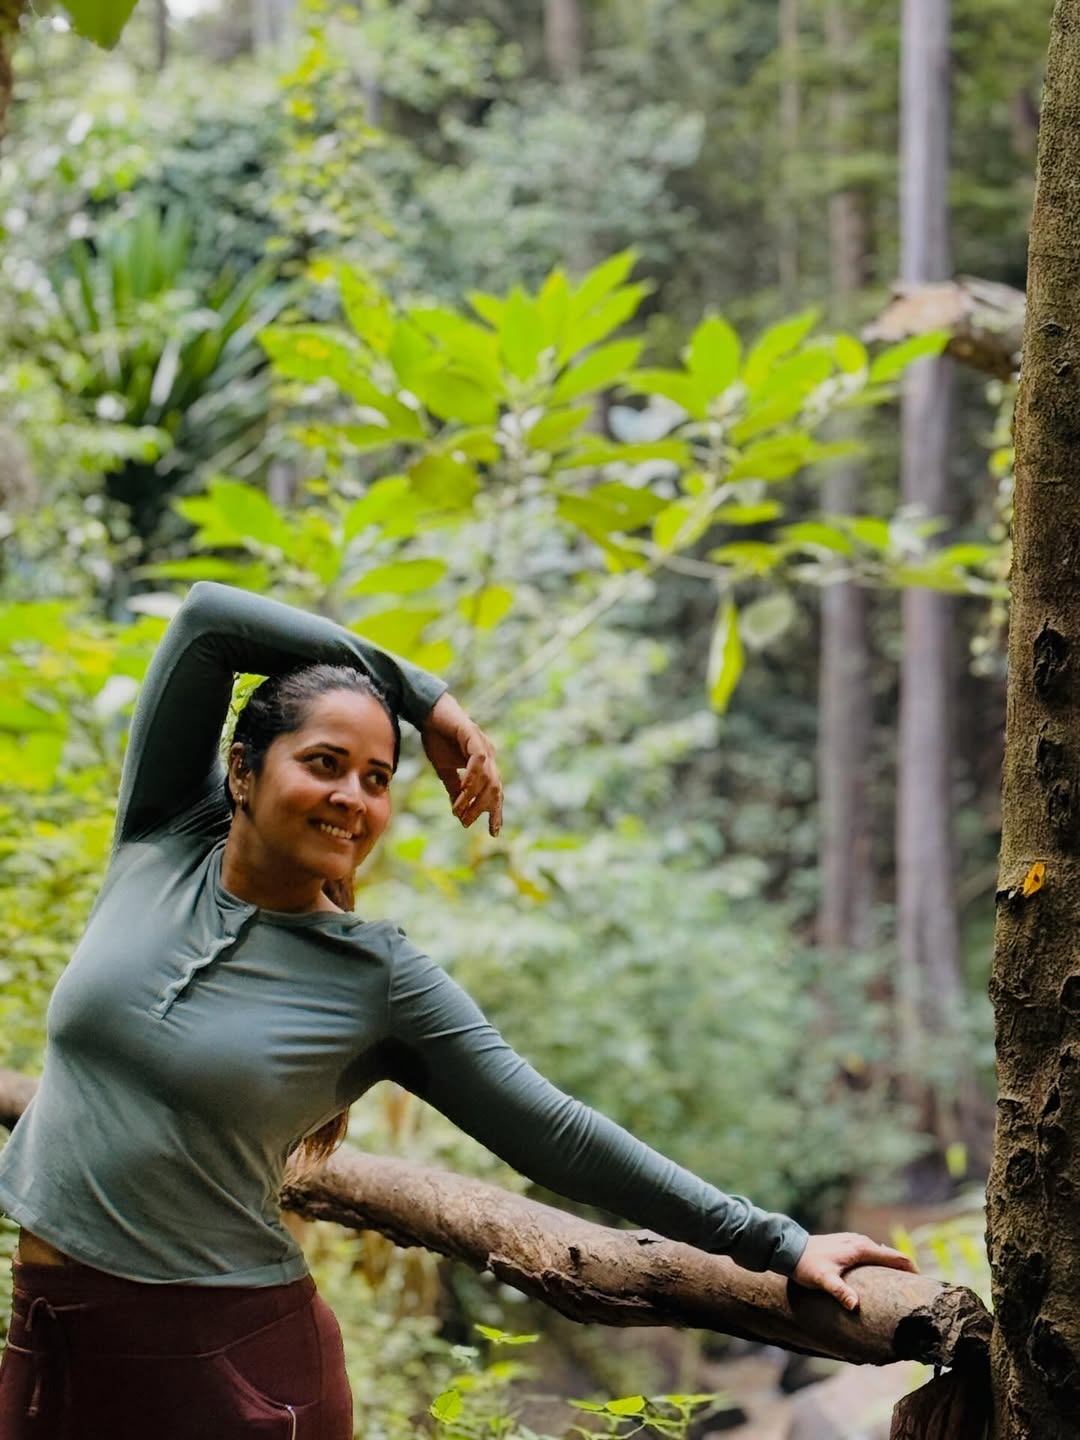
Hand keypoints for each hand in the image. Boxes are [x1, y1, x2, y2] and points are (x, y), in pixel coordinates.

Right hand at [421, 693, 502, 835]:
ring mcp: (483, 746)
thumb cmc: (438, 738)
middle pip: (495, 790)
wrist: (428, 712)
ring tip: (459, 810)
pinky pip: (478, 760)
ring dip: (473, 797)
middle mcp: (489, 756)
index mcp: (485, 765)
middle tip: (466, 822)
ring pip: (487, 778)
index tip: (493, 833)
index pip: (495, 793)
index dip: (495, 813)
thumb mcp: (445, 769)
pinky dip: (472, 777)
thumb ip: (454, 788)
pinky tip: (463, 789)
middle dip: (482, 809)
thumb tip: (458, 810)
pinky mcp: (473, 736)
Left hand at [792, 1232, 916, 1310]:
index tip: (925, 1284)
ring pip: (881, 1254)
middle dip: (905, 1270)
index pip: (895, 1257)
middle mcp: (860, 1241)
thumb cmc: (807, 1265)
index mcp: (861, 1248)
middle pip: (891, 1255)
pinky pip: (871, 1253)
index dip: (912, 1269)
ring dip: (893, 1266)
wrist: (789, 1248)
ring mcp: (854, 1241)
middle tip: (918, 1290)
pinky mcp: (847, 1244)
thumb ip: (839, 1291)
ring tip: (903, 1285)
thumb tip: (854, 1305)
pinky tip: (879, 1275)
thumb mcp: (823, 1280)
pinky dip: (881, 1263)